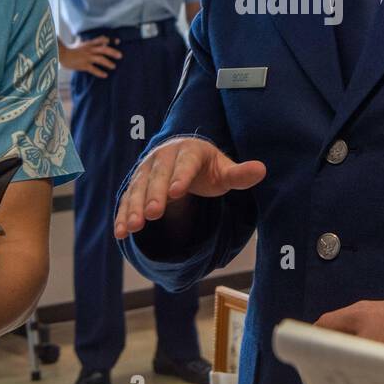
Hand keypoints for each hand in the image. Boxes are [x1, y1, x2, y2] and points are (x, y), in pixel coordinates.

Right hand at [59, 36, 122, 77]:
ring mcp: (86, 57)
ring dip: (108, 63)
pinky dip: (99, 72)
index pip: (101, 40)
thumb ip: (90, 43)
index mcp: (89, 44)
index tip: (118, 41)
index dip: (110, 40)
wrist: (61, 55)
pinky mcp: (83, 65)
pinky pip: (93, 69)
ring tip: (113, 66)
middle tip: (120, 56)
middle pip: (103, 49)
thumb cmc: (71, 50)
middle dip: (112, 52)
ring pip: (100, 59)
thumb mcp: (81, 44)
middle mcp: (89, 50)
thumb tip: (101, 42)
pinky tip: (105, 75)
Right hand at [113, 138, 264, 239]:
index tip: (177, 192)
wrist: (181, 159)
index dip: (181, 177)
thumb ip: (239, 174)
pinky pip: (127, 199)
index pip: (185, 163)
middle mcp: (164, 157)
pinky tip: (121, 232)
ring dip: (134, 207)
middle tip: (154, 214)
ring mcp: (146, 170)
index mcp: (189, 150)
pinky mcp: (135, 185)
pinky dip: (123, 215)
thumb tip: (262, 169)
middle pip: (158, 176)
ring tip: (134, 227)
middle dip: (155, 195)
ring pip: (139, 188)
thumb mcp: (224, 171)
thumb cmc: (207, 169)